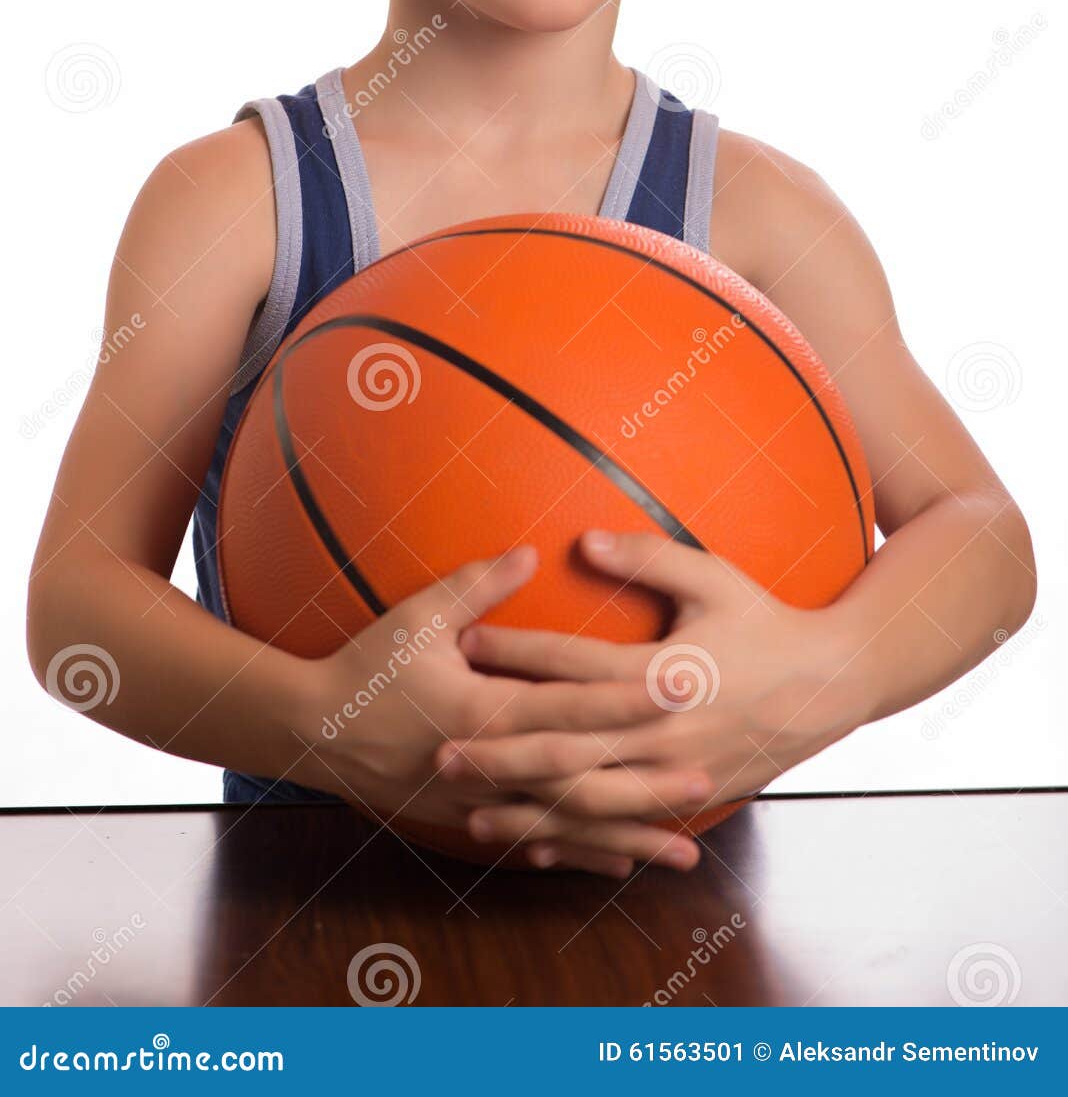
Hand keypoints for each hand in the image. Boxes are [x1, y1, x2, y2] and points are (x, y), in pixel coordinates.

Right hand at [287, 544, 659, 844]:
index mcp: (482, 710)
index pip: (569, 705)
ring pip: (567, 826)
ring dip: (627, 835)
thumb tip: (528, 553)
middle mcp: (489, 766)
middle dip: (644, 778)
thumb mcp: (416, 616)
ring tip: (686, 847)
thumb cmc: (364, 667)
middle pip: (581, 778)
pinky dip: (583, 854)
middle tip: (705, 773)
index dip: (627, 696)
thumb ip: (477, 586)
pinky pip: (538, 843)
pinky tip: (625, 863)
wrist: (312, 733)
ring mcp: (481, 803)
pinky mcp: (472, 821)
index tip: (680, 684)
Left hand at [437, 529, 852, 868]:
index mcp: (663, 672)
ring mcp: (679, 774)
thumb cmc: (767, 622)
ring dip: (526, 808)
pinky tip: (532, 844)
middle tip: (440, 751)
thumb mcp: (712, 578)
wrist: (833, 684)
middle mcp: (665, 732)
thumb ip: (646, 557)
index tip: (465, 642)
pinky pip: (624, 824)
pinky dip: (577, 839)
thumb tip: (583, 542)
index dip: (516, 653)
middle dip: (500, 751)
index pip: (572, 664)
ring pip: (588, 800)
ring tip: (469, 808)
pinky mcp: (691, 800)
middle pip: (566, 747)